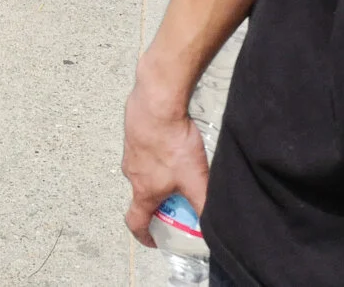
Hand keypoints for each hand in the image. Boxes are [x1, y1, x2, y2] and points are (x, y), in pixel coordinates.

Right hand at [121, 77, 211, 246]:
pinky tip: (174, 146)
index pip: (136, 222)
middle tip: (179, 200)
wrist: (156, 103)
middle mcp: (132, 174)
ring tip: (181, 169)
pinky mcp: (134, 134)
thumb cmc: (170, 141)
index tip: (154, 239)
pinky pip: (145, 152)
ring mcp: (131, 152)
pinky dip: (158, 155)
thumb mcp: (195, 180)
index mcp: (144, 191)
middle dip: (160, 203)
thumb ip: (204, 205)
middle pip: (143, 196)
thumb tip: (212, 226)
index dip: (144, 235)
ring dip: (160, 177)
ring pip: (144, 173)